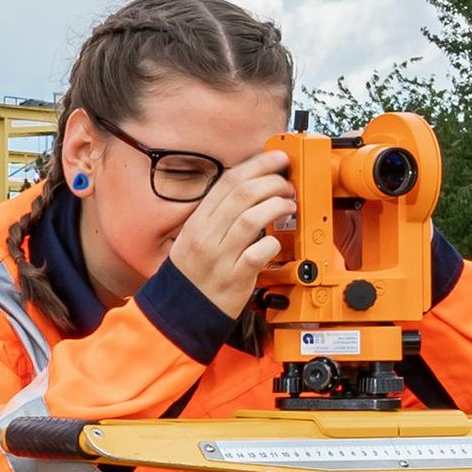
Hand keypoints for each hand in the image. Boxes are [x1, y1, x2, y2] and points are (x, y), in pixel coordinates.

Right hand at [166, 147, 297, 314]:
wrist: (182, 312)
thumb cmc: (194, 274)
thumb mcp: (195, 237)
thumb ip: (217, 215)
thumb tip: (248, 190)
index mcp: (197, 222)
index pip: (227, 182)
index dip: (256, 165)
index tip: (276, 159)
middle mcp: (206, 236)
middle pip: (242, 195)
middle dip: (271, 181)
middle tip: (287, 183)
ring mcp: (219, 257)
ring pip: (250, 218)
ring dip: (276, 206)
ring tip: (289, 205)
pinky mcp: (234, 278)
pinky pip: (257, 253)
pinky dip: (271, 243)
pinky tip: (276, 240)